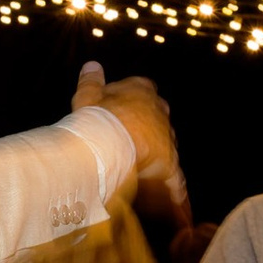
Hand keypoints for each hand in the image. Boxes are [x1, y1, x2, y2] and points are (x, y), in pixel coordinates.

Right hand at [73, 59, 177, 197]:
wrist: (106, 143)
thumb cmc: (95, 117)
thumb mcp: (87, 95)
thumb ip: (91, 80)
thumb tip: (92, 65)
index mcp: (141, 89)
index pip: (142, 89)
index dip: (130, 102)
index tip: (119, 112)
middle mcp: (159, 109)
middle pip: (156, 116)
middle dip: (146, 127)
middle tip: (127, 141)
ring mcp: (167, 135)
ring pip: (165, 143)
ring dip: (155, 153)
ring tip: (142, 168)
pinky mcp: (169, 161)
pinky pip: (174, 176)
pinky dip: (174, 187)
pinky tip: (175, 197)